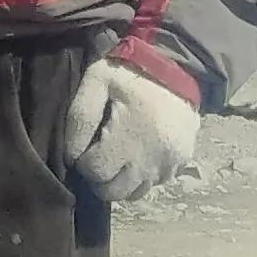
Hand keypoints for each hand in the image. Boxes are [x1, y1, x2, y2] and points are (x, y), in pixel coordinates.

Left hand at [64, 56, 199, 205]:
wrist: (175, 63)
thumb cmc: (129, 72)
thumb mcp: (96, 82)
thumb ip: (79, 121)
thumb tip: (73, 157)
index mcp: (131, 135)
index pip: (96, 172)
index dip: (84, 161)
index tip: (87, 146)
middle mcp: (153, 156)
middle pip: (116, 192)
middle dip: (101, 178)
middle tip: (100, 155)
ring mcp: (171, 161)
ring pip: (136, 192)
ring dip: (122, 180)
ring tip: (119, 156)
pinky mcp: (183, 160)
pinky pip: (156, 182)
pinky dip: (143, 175)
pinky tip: (139, 153)